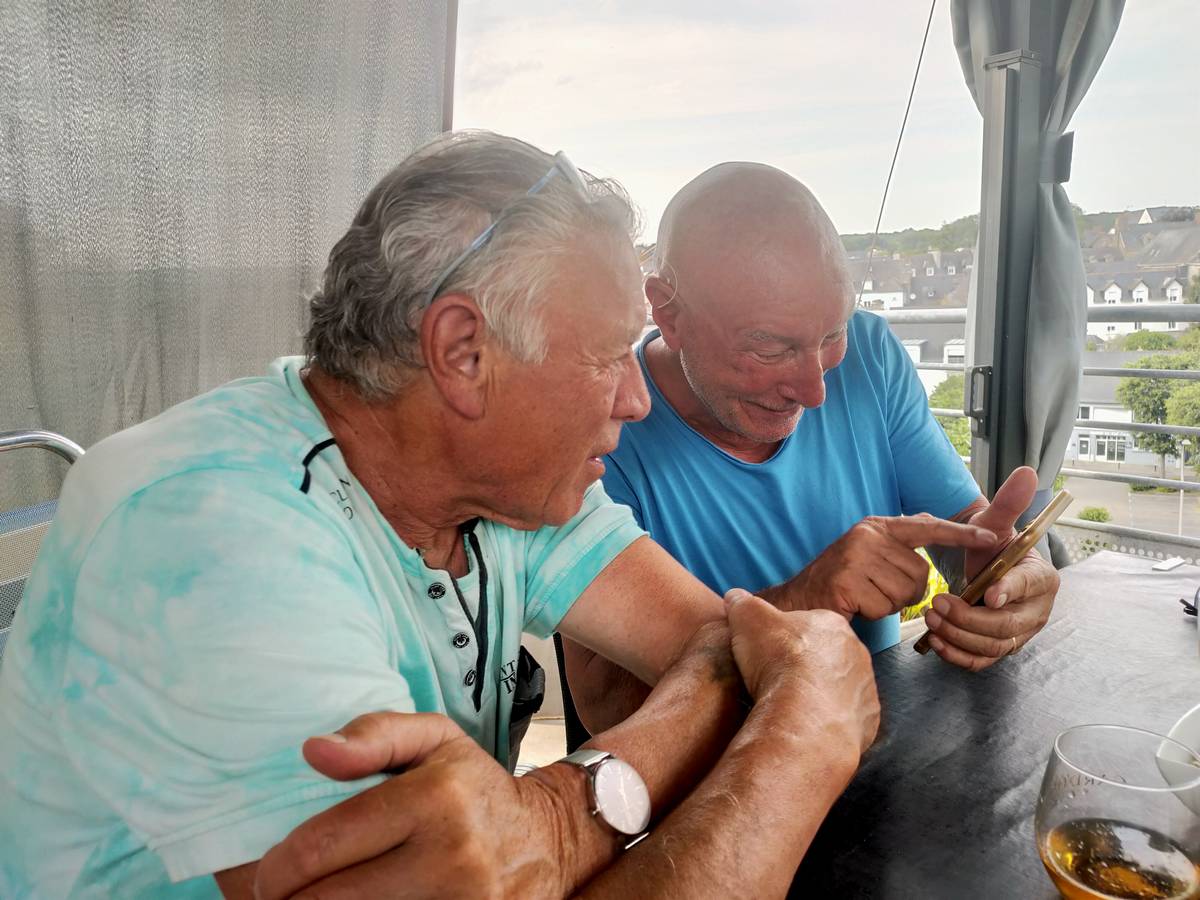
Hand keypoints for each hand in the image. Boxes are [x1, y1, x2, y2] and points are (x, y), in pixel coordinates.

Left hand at [254, 712, 571, 899]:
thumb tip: (314, 752)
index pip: (323, 846)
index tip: (268, 872)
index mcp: (435, 798)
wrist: (546, 840)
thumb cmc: (474, 788)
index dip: (276, 868)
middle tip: (282, 893)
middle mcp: (451, 857)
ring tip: (318, 899)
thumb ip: (374, 734)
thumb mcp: (435, 739)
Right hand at [724, 589, 879, 756]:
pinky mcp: (867, 719)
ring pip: (840, 687)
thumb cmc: (778, 662)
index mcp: (832, 624)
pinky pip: (849, 717)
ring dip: (820, 694)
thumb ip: (742, 604)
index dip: (784, 638)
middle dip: (806, 665)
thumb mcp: (747, 620)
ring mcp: (865, 687)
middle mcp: (856, 652)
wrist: (804, 717)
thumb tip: (735, 597)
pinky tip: (809, 725)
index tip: (768, 651)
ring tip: (791, 706)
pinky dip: (830, 720)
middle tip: (778, 680)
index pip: (808, 625)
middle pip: (827, 656)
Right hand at [785, 515, 996, 619]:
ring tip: (863, 597)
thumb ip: (900, 540)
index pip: (927, 527)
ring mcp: (854, 557)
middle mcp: (867, 535)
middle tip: (876, 591)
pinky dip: (872, 613)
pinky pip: (884, 606)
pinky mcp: (846, 581)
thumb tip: (930, 521)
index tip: (992, 538)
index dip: (961, 534)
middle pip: (920, 573)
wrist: (797, 599)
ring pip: (905, 593)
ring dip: (888, 604)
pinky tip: (853, 605)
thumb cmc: (840, 581)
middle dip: (905, 592)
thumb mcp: (870, 553)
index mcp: (877, 526)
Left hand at [922, 466, 1059, 669]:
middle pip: (1008, 626)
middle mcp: (1036, 611)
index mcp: (1042, 578)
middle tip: (938, 603)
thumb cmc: (990, 545)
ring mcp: (1019, 634)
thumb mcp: (994, 523)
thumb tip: (1027, 472)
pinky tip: (936, 641)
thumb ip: (1007, 502)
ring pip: (993, 646)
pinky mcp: (998, 648)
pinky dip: (958, 655)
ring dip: (959, 636)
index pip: (1030, 586)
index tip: (989, 594)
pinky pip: (982, 660)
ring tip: (931, 618)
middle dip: (970, 618)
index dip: (1011, 591)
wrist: (980, 567)